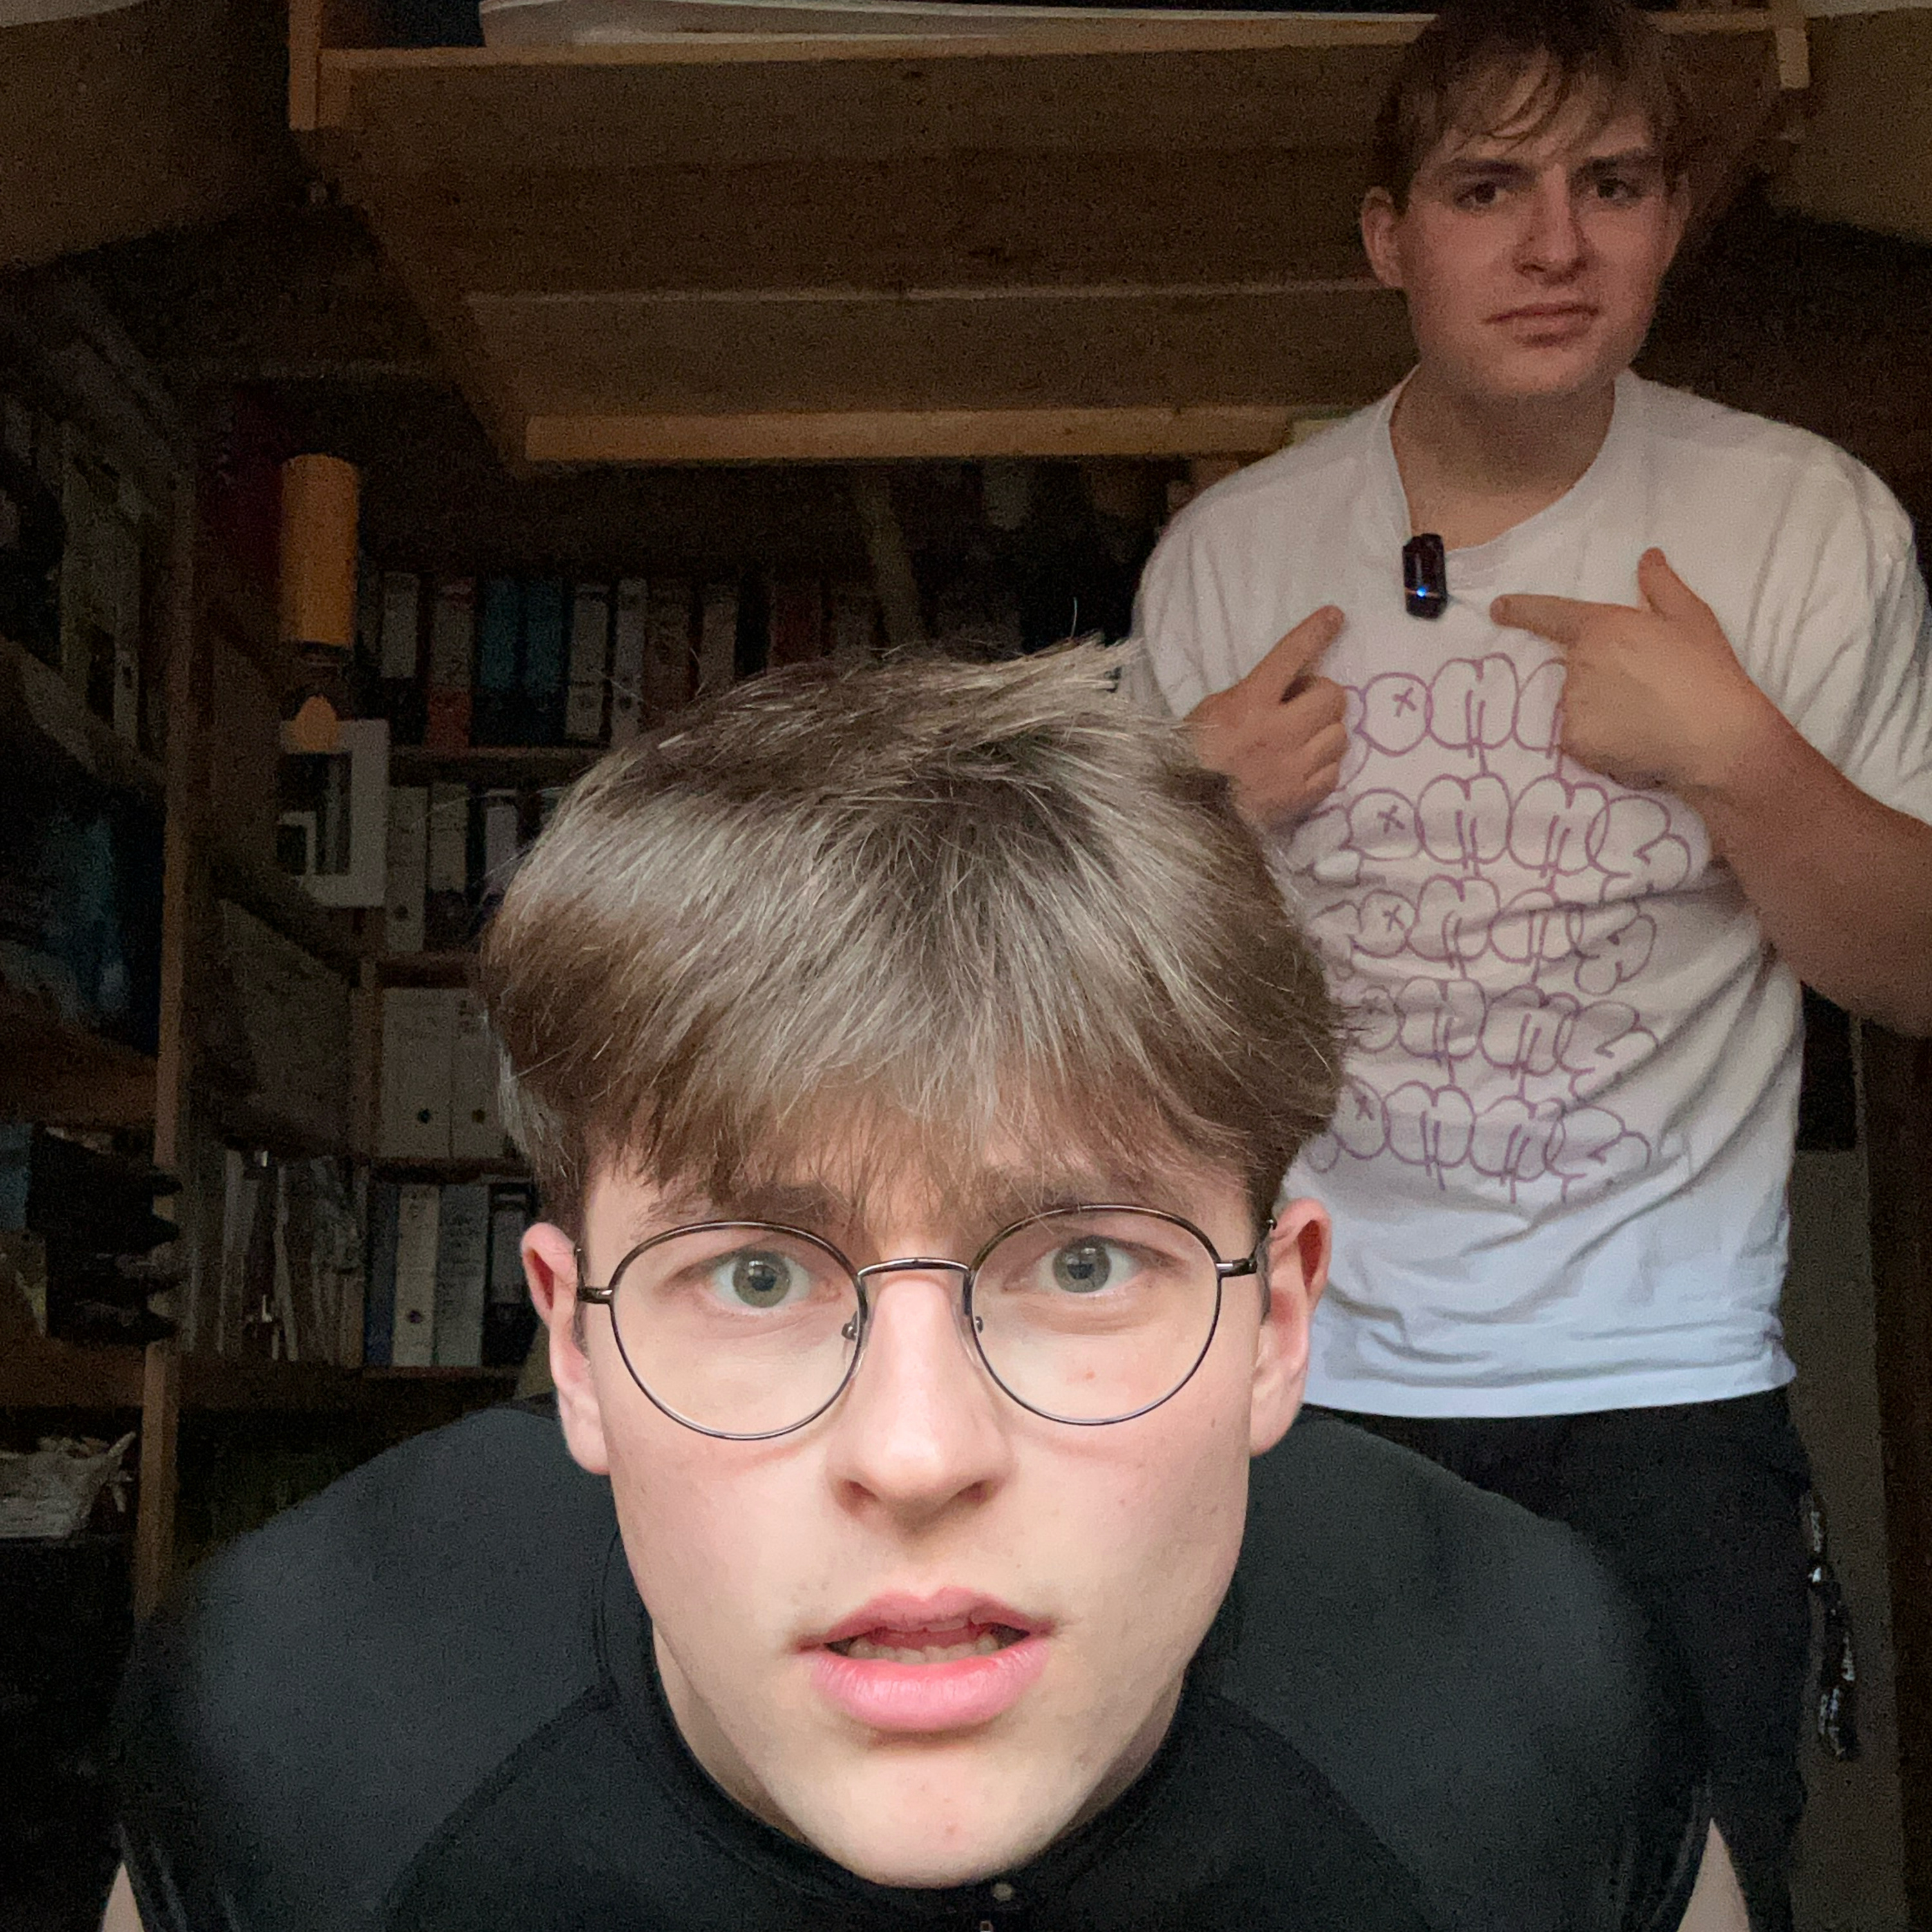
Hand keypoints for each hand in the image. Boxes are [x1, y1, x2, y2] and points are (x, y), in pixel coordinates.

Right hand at [1185, 606, 1347, 829]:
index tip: (1334, 616)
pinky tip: (1301, 768)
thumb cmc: (1193, 757)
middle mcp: (1278, 732)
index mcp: (1249, 704)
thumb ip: (1250, 695)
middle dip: (1322, 697)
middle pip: (1331, 697)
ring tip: (1302, 740)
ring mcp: (1294, 767)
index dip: (1315, 632)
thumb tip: (1289, 686)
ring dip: (1324, 732)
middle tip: (1302, 705)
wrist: (1189, 814)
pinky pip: (1334, 771)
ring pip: (1339, 735)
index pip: (1290, 656)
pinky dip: (1322, 766)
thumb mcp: (1211, 712)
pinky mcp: (1302, 797)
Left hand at [1491, 550, 1779, 795]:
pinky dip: (1601, 741)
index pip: (1549, 614)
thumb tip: (1647, 557)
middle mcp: (1578, 663)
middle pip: (1575, 668)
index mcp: (1601, 627)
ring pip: (1578, 705)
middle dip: (1603, 677)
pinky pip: (1579, 738)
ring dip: (1602, 710)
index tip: (1498, 609)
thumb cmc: (1707, 672)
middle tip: (1648, 690)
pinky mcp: (1574, 741)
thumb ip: (1662, 585)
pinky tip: (1635, 740)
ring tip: (1647, 717)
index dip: (1521, 610)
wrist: (1716, 737)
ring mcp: (1572, 704)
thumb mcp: (1691, 617)